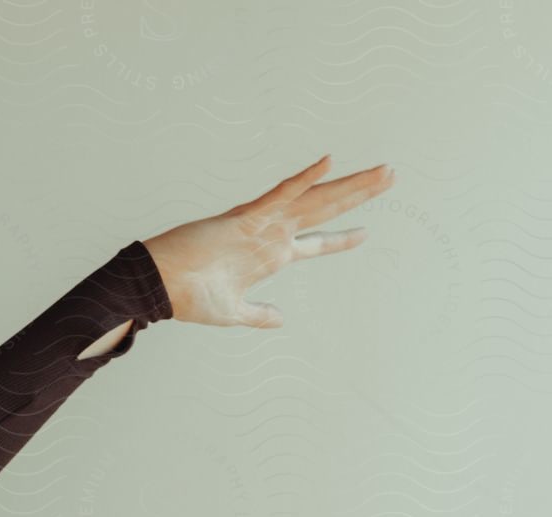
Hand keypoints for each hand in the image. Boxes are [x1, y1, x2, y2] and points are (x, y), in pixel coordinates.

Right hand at [142, 154, 394, 328]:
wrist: (160, 286)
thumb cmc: (189, 298)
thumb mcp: (233, 312)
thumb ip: (258, 314)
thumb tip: (279, 320)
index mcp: (270, 256)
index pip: (314, 244)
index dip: (340, 239)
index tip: (365, 232)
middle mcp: (272, 235)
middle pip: (325, 210)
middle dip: (359, 195)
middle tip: (391, 176)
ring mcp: (261, 224)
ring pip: (314, 198)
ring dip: (348, 184)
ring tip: (381, 172)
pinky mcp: (245, 218)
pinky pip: (280, 194)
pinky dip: (303, 179)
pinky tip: (328, 162)